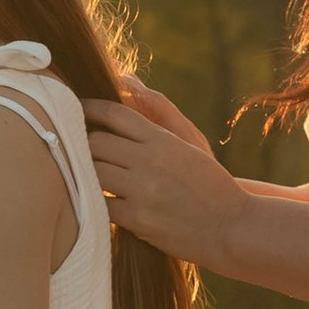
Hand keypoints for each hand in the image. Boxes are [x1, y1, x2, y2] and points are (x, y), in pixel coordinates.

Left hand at [84, 88, 242, 267]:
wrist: (231, 227)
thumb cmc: (210, 183)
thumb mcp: (191, 144)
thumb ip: (161, 115)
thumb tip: (128, 82)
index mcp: (163, 140)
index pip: (115, 115)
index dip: (91, 109)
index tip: (78, 110)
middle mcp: (150, 162)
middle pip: (96, 143)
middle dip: (83, 144)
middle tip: (76, 147)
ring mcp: (142, 192)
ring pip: (93, 173)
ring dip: (86, 173)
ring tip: (83, 173)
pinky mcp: (138, 220)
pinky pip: (101, 205)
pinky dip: (96, 201)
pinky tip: (97, 200)